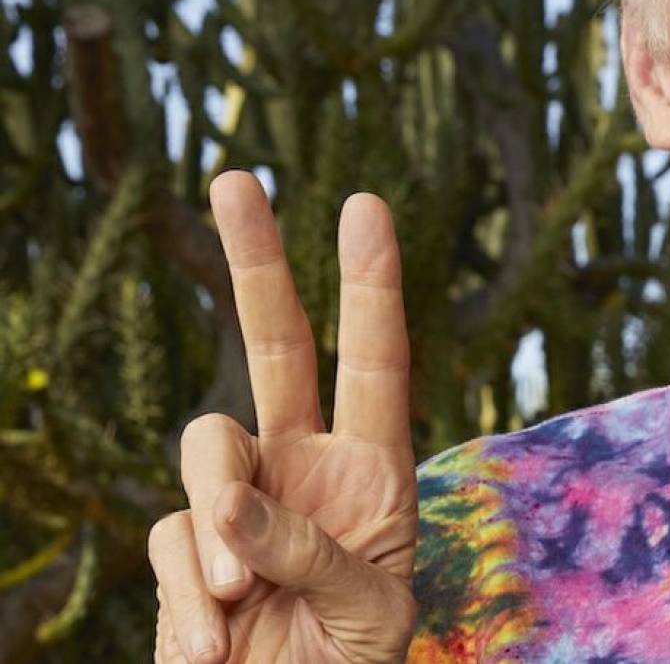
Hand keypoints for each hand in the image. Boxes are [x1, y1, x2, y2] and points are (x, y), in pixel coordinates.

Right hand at [149, 172, 418, 662]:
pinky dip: (190, 590)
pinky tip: (216, 643)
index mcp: (373, 469)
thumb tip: (239, 513)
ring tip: (242, 600)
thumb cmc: (353, 662)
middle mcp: (305, 465)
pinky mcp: (183, 544)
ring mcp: (238, 499)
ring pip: (208, 445)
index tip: (364, 205)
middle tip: (236, 178)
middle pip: (276, 344)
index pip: (375, 360)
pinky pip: (170, 537)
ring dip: (219, 515)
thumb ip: (318, 558)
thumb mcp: (371, 614)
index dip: (370, 284)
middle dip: (258, 261)